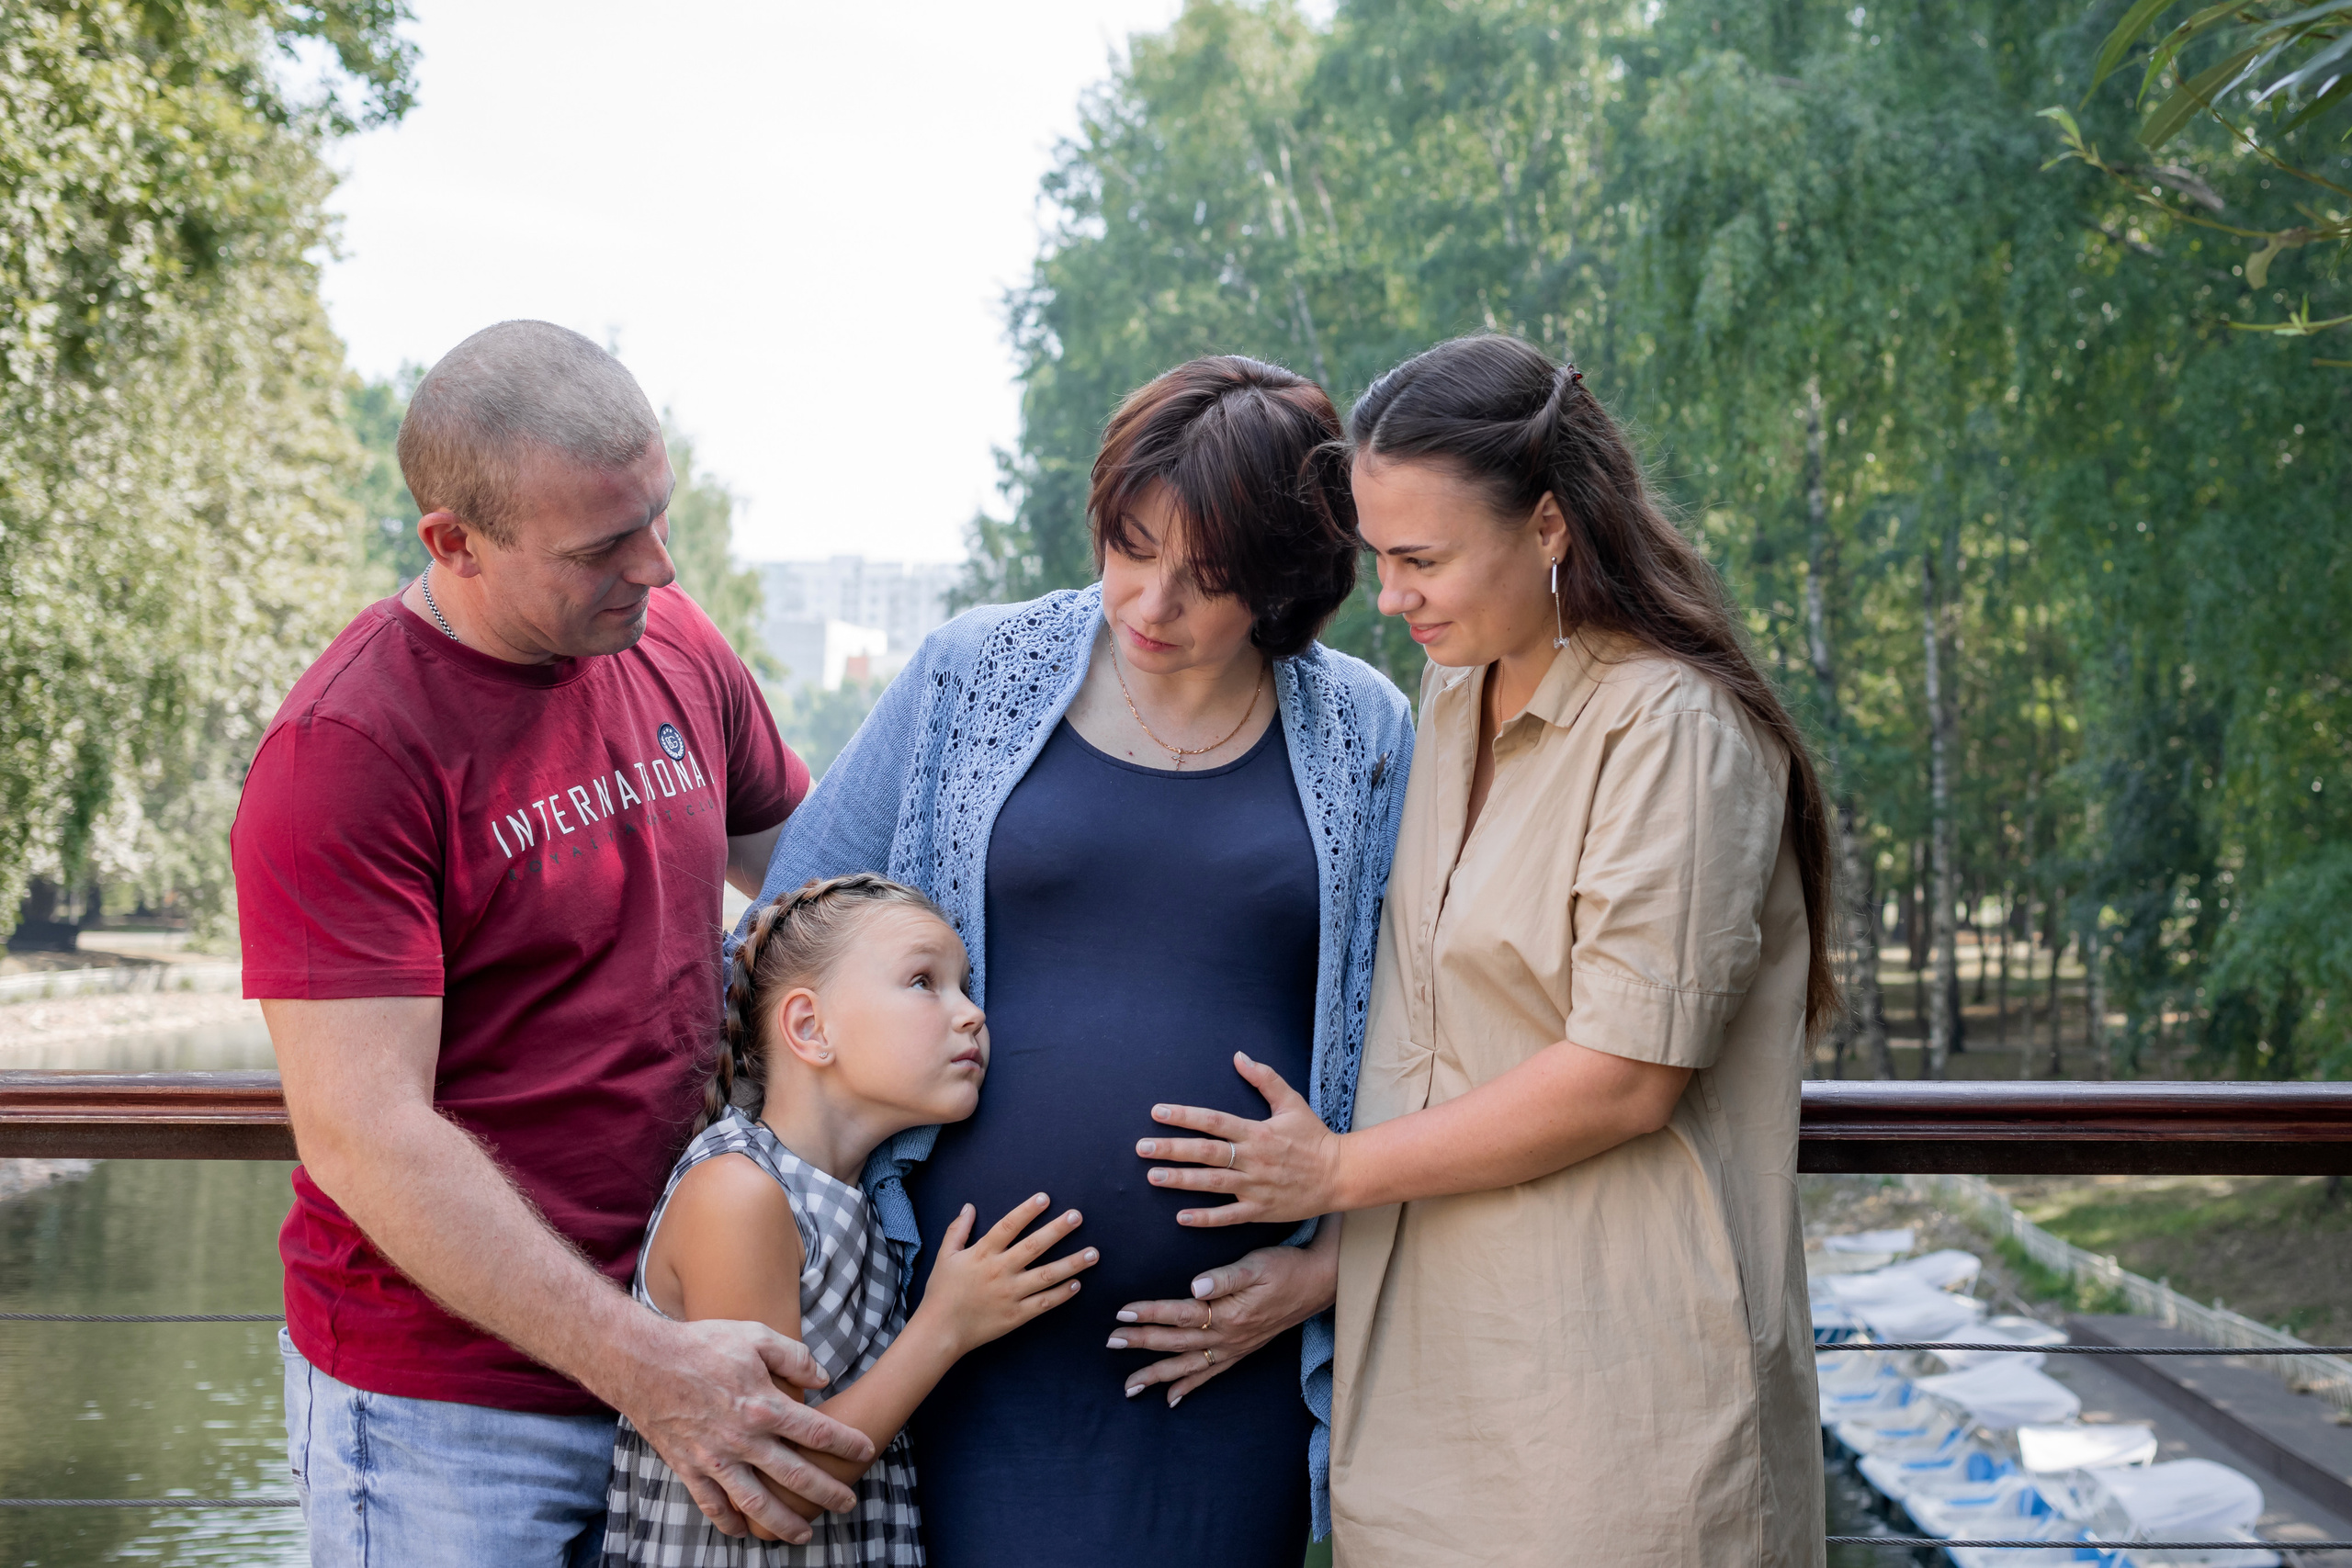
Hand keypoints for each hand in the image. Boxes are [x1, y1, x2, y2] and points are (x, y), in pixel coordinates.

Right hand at [612, 1316, 876, 1543]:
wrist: (643, 1363)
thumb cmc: (701, 1344)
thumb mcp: (754, 1335)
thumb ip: (793, 1356)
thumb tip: (822, 1378)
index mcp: (764, 1406)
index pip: (817, 1432)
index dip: (846, 1444)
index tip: (866, 1451)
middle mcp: (744, 1440)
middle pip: (795, 1476)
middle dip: (826, 1493)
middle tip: (848, 1504)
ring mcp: (715, 1459)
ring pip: (757, 1502)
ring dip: (783, 1522)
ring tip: (804, 1534)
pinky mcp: (689, 1468)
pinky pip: (713, 1505)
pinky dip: (730, 1522)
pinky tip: (745, 1532)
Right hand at [914, 1192, 1095, 1355]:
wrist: (940, 1331)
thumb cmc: (942, 1292)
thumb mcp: (944, 1256)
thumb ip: (957, 1230)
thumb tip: (969, 1206)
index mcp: (982, 1254)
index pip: (1008, 1226)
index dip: (1027, 1211)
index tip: (1045, 1198)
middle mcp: (1000, 1271)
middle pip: (1034, 1246)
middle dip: (1058, 1230)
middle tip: (1078, 1216)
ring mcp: (1010, 1294)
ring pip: (1047, 1275)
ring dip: (1072, 1263)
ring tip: (1093, 1253)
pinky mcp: (1016, 1315)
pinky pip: (1043, 1303)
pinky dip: (1061, 1294)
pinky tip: (1077, 1284)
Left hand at [1109, 1238, 1339, 1406]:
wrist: (1316, 1285)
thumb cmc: (1284, 1268)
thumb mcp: (1256, 1264)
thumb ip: (1224, 1277)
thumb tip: (1194, 1286)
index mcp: (1228, 1313)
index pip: (1179, 1314)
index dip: (1149, 1313)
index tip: (1121, 1313)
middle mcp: (1228, 1336)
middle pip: (1176, 1342)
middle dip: (1142, 1343)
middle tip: (1111, 1342)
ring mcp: (1234, 1348)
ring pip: (1188, 1365)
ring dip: (1157, 1374)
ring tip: (1129, 1386)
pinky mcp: (1240, 1352)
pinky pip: (1210, 1375)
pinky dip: (1189, 1386)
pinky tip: (1171, 1398)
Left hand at [1137, 1052, 1339, 1227]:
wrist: (1340, 1175)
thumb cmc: (1314, 1137)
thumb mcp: (1292, 1102)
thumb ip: (1264, 1078)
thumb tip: (1239, 1056)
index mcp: (1257, 1132)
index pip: (1214, 1121)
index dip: (1184, 1116)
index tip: (1157, 1112)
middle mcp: (1253, 1159)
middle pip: (1206, 1153)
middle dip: (1172, 1149)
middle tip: (1142, 1147)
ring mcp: (1255, 1187)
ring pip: (1212, 1184)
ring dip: (1181, 1180)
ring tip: (1152, 1176)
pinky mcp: (1261, 1210)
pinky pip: (1229, 1216)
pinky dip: (1206, 1218)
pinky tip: (1182, 1216)